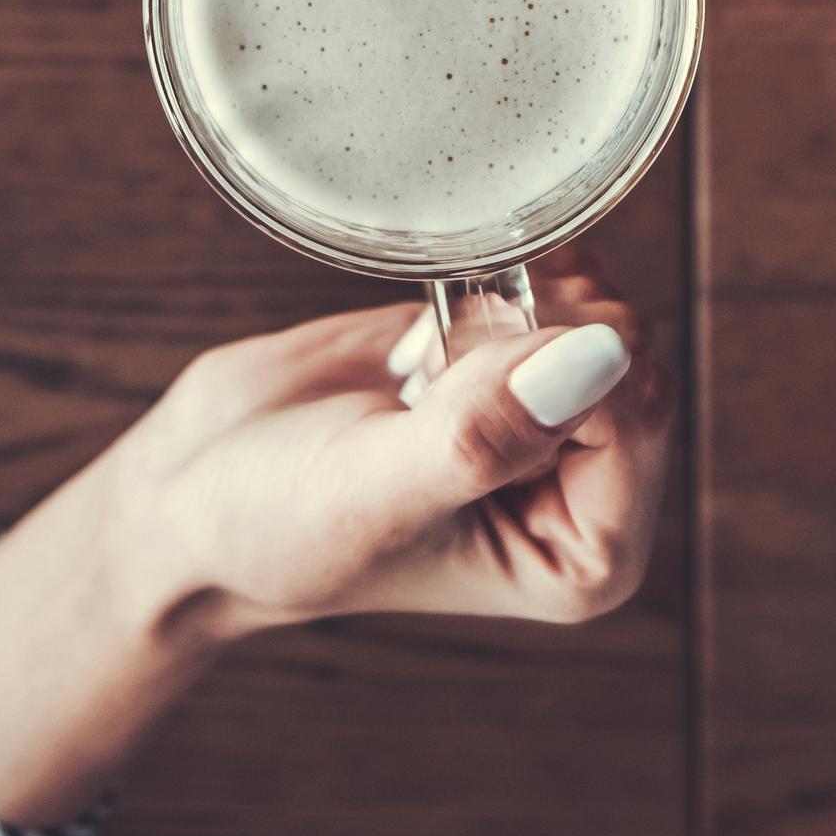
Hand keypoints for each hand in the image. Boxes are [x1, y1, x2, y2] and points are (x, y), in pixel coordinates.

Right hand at [111, 257, 669, 635]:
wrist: (196, 496)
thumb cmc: (274, 527)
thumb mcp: (372, 492)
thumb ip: (486, 432)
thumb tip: (602, 357)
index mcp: (585, 554)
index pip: (639, 414)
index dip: (548, 371)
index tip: (446, 390)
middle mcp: (587, 488)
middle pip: (627, 351)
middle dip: (524, 338)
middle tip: (428, 379)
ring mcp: (554, 418)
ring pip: (594, 307)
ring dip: (501, 309)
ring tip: (422, 368)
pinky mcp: (511, 357)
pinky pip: (552, 281)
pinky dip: (490, 280)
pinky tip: (426, 335)